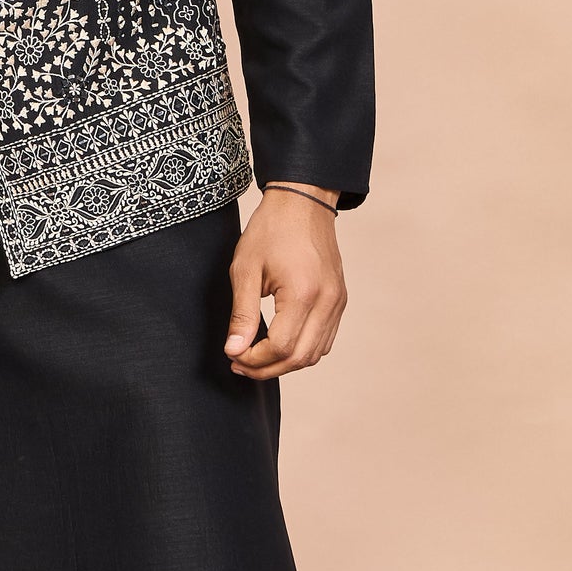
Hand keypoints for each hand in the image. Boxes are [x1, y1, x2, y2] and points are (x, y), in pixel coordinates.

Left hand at [224, 190, 345, 378]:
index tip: (232, 354)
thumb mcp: (246, 269)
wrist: (303, 202)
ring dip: (285, 363)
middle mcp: (328, 301)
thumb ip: (241, 314)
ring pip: (315, 354)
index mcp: (304, 293)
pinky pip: (324, 339)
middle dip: (267, 368)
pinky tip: (278, 344)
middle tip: (239, 364)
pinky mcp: (339, 300)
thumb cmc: (271, 230)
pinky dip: (302, 350)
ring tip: (255, 358)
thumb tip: (234, 350)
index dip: (254, 359)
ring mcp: (337, 302)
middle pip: (300, 357)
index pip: (281, 347)